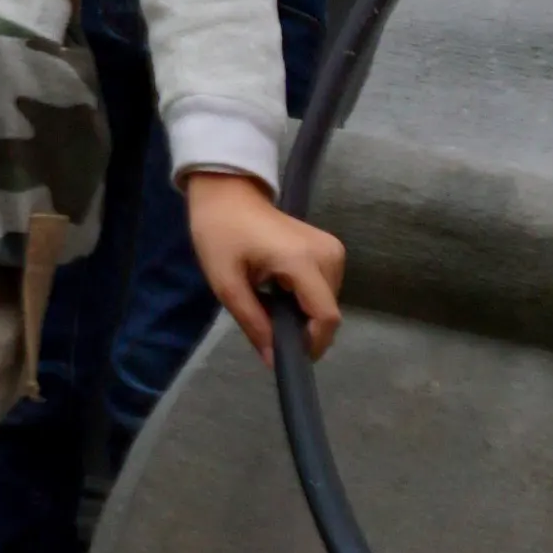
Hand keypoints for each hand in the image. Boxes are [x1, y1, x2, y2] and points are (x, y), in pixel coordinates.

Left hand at [187, 166, 344, 365]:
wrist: (226, 193)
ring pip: (328, 302)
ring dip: (304, 313)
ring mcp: (332, 249)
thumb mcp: (226, 283)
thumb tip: (273, 360)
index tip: (285, 352)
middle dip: (303, 329)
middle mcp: (327, 254)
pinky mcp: (331, 248)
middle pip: (327, 312)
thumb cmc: (220, 233)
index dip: (311, 343)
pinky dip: (307, 298)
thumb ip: (253, 322)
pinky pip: (326, 288)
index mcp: (301, 260)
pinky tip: (282, 291)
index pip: (326, 316)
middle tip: (268, 324)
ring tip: (271, 303)